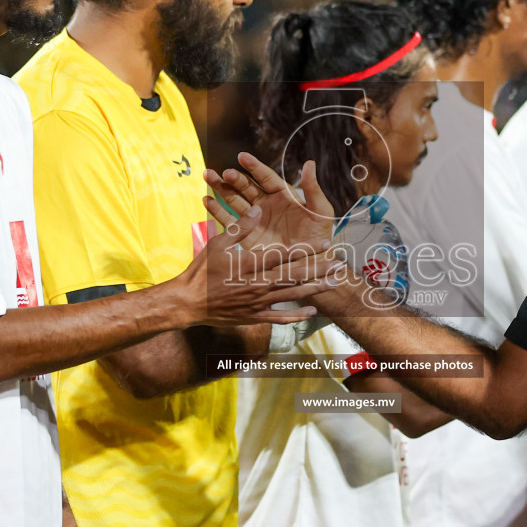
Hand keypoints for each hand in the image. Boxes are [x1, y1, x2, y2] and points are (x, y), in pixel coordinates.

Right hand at [176, 200, 338, 327]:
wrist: (188, 303)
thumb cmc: (201, 271)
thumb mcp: (218, 243)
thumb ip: (240, 227)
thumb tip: (258, 209)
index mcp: (250, 264)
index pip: (284, 255)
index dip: (306, 248)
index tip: (324, 242)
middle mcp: (257, 284)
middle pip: (294, 275)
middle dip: (318, 268)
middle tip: (338, 263)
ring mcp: (257, 302)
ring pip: (292, 294)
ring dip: (314, 288)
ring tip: (333, 283)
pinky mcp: (254, 316)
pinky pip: (279, 317)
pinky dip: (296, 315)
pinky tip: (312, 311)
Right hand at [203, 153, 335, 251]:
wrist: (310, 264)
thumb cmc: (319, 237)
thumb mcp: (320, 212)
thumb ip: (313, 189)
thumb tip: (310, 163)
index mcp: (283, 195)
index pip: (266, 177)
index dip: (254, 166)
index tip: (242, 157)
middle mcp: (266, 204)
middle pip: (247, 187)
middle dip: (234, 178)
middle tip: (224, 173)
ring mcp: (255, 219)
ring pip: (235, 199)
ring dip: (221, 188)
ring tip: (209, 177)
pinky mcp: (247, 234)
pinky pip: (230, 220)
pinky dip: (217, 210)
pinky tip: (206, 200)